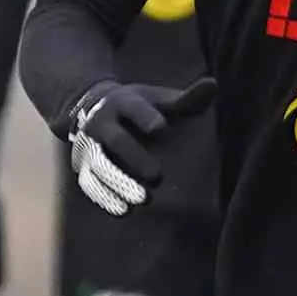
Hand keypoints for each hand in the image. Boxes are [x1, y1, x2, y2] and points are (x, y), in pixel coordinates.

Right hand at [66, 76, 213, 215]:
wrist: (90, 107)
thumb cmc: (138, 107)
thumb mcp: (158, 99)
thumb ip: (186, 98)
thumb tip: (214, 84)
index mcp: (122, 102)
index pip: (133, 108)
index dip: (146, 117)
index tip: (161, 129)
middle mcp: (101, 122)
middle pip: (116, 140)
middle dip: (135, 157)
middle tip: (158, 175)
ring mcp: (89, 144)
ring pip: (100, 164)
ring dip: (119, 182)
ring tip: (143, 200)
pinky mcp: (82, 164)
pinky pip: (89, 182)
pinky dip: (104, 196)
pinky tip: (123, 210)